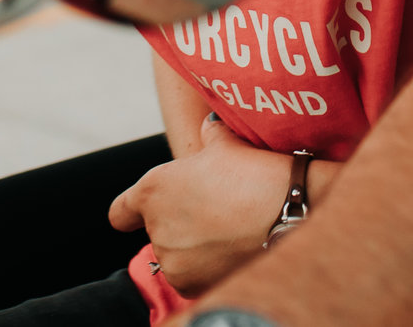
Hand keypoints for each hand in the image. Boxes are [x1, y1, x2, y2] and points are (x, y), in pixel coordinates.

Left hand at [109, 115, 292, 294]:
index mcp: (153, 191)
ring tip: (229, 232)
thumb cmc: (256, 174)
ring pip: (176, 257)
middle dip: (180, 224)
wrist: (291, 214)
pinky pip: (193, 278)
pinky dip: (208, 269)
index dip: (131, 213)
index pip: (121, 212)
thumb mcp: (228, 143)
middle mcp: (156, 229)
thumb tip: (209, 126)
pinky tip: (234, 251)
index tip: (142, 214)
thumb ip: (209, 136)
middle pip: (158, 232)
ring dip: (194, 249)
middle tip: (215, 212)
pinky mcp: (193, 286)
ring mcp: (173, 262)